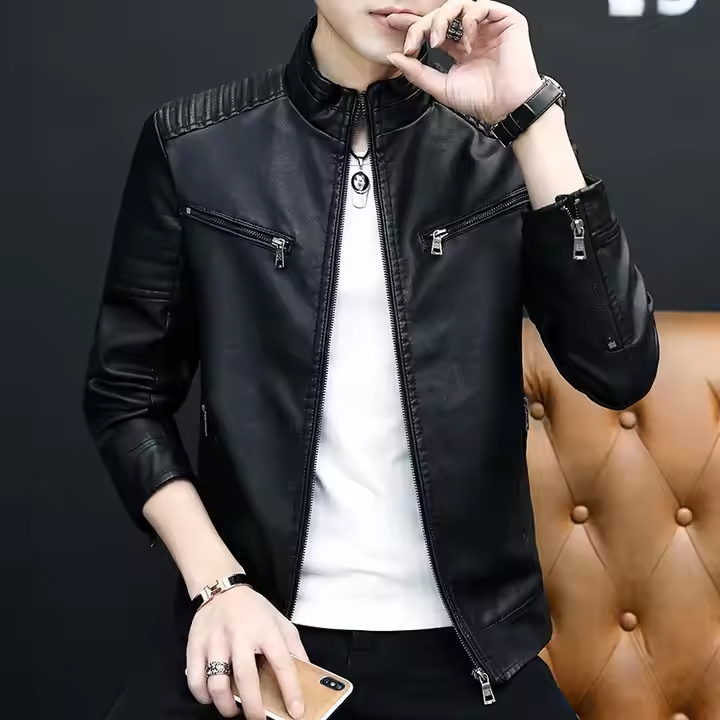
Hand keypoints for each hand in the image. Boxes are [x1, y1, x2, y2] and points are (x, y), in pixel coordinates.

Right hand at [186, 586, 308, 719]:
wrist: (221, 588)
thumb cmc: (254, 611)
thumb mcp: (280, 622)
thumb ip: (294, 648)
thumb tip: (307, 677)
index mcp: (266, 629)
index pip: (282, 663)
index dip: (291, 690)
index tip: (296, 712)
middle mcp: (240, 635)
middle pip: (246, 677)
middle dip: (253, 707)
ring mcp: (215, 640)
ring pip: (217, 682)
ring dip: (225, 705)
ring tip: (233, 710)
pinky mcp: (195, 645)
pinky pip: (195, 680)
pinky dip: (203, 696)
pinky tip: (212, 698)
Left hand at [385, 0, 542, 124]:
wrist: (506, 106)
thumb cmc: (481, 100)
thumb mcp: (441, 87)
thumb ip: (417, 73)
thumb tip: (394, 58)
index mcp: (458, 48)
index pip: (433, 29)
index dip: (414, 24)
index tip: (393, 22)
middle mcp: (472, 34)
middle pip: (441, 14)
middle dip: (422, 24)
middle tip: (413, 42)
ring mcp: (488, 26)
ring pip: (458, 5)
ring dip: (442, 21)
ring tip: (439, 42)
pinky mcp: (505, 20)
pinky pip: (480, 6)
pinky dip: (467, 20)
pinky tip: (467, 41)